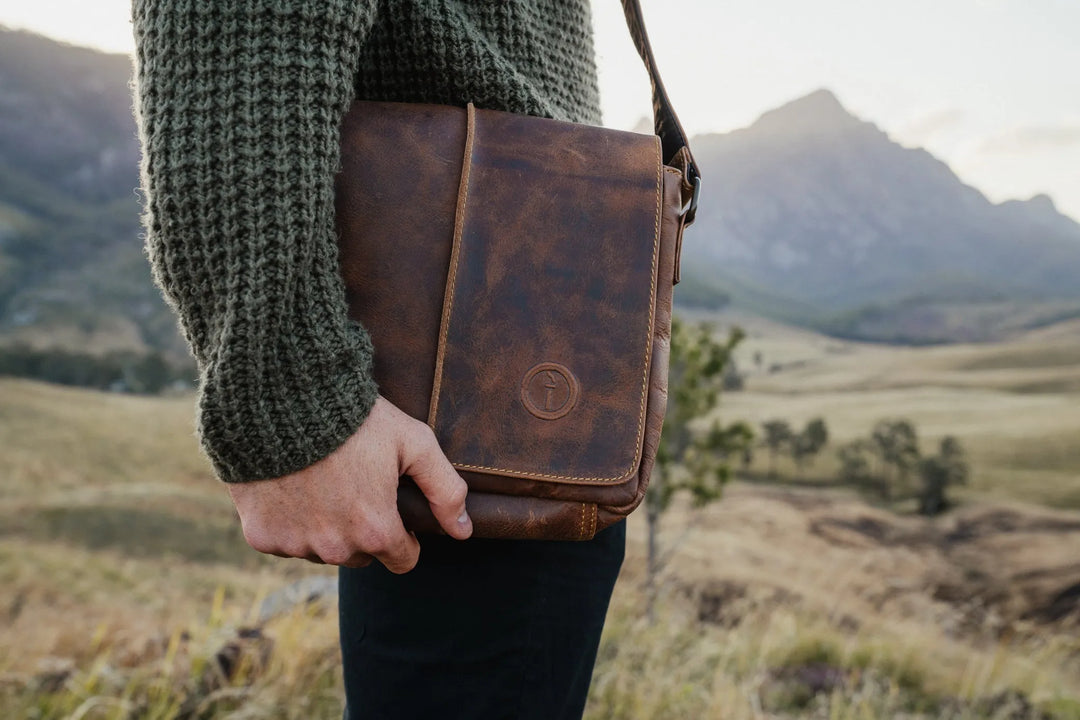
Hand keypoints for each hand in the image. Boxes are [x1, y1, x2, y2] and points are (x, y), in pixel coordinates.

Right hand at [227, 396, 471, 572]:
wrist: (283, 399)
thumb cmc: (356, 418)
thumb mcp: (413, 443)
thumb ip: (445, 490)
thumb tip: (464, 531)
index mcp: (376, 531)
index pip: (403, 560)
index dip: (404, 536)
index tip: (395, 510)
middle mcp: (335, 548)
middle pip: (361, 555)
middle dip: (364, 529)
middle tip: (356, 485)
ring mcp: (296, 544)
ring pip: (322, 550)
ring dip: (326, 527)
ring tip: (323, 480)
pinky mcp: (261, 535)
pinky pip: (283, 539)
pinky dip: (288, 520)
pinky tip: (292, 484)